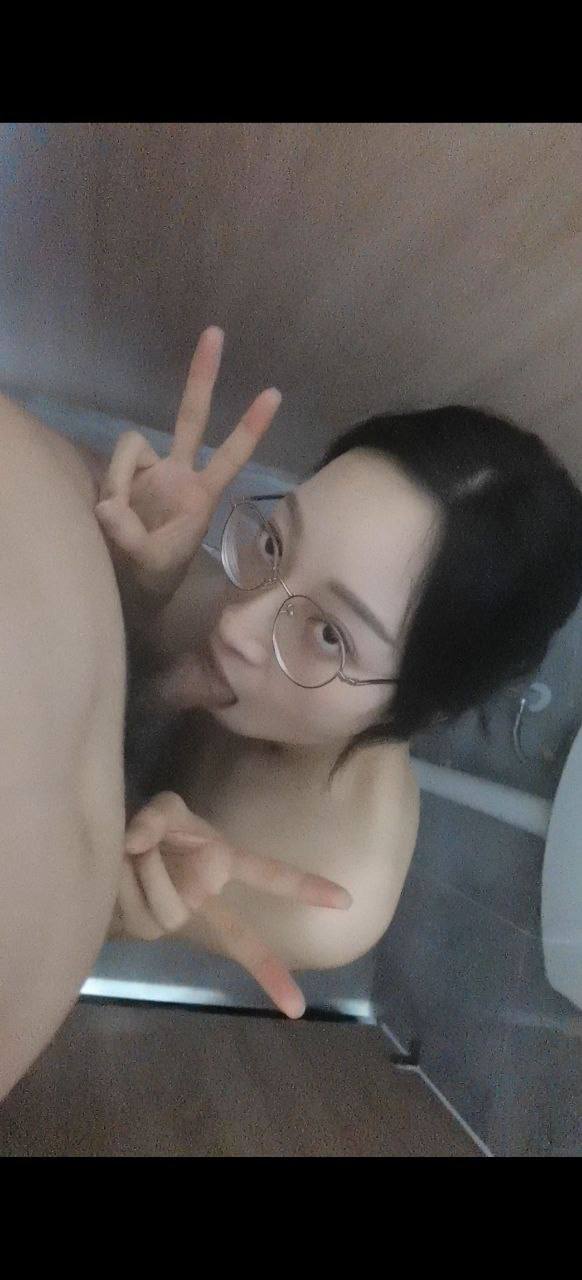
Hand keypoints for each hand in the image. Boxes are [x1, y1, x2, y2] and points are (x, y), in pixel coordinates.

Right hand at [95, 327, 280, 601]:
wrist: (132, 583)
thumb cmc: (154, 575)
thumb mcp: (147, 564)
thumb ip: (129, 535)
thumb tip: (107, 504)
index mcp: (201, 495)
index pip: (231, 455)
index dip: (250, 428)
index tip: (274, 394)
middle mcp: (179, 473)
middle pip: (191, 416)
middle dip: (201, 377)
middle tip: (216, 331)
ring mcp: (151, 471)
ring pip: (131, 445)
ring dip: (119, 479)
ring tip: (119, 519)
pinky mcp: (125, 475)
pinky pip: (113, 466)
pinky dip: (109, 484)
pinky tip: (110, 511)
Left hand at [116, 791, 352, 1019]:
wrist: (113, 856)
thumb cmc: (155, 833)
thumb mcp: (163, 811)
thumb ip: (156, 816)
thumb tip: (137, 844)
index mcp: (224, 862)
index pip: (269, 875)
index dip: (305, 887)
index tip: (344, 901)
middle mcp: (208, 896)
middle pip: (230, 931)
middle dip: (253, 957)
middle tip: (280, 989)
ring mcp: (180, 917)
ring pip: (168, 904)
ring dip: (144, 870)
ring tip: (135, 850)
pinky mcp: (151, 930)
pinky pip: (142, 910)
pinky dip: (126, 882)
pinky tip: (122, 870)